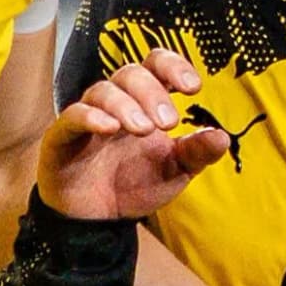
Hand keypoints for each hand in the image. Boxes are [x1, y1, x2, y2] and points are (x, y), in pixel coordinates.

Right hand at [35, 48, 231, 221]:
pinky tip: (110, 128)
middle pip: (131, 74)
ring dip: (126, 105)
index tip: (193, 88)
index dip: (174, 66)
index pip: (155, 65)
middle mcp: (115, 102)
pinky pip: (73, 115)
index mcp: (144, 102)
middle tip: (168, 122)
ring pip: (103, 90)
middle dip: (153, 93)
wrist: (98, 220)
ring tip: (143, 129)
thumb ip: (197, 153)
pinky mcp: (62, 137)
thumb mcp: (175, 172)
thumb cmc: (134, 185)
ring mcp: (87, 117)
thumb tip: (222, 137)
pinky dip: (91, 117)